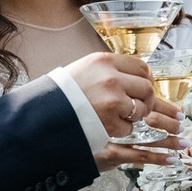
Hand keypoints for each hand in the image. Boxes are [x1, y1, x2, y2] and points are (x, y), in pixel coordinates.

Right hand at [66, 52, 181, 144]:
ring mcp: (112, 100)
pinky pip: (129, 127)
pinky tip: (108, 125)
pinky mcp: (110, 121)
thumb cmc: (64, 91)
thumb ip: (110, 68)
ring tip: (120, 116)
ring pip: (141, 108)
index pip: (141, 67)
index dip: (146, 79)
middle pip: (147, 88)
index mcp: (104, 61)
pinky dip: (122, 129)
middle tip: (137, 106)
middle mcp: (111, 78)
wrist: (44, 112)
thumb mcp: (86, 68)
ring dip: (134, 115)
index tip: (141, 87)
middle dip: (145, 99)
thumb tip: (137, 74)